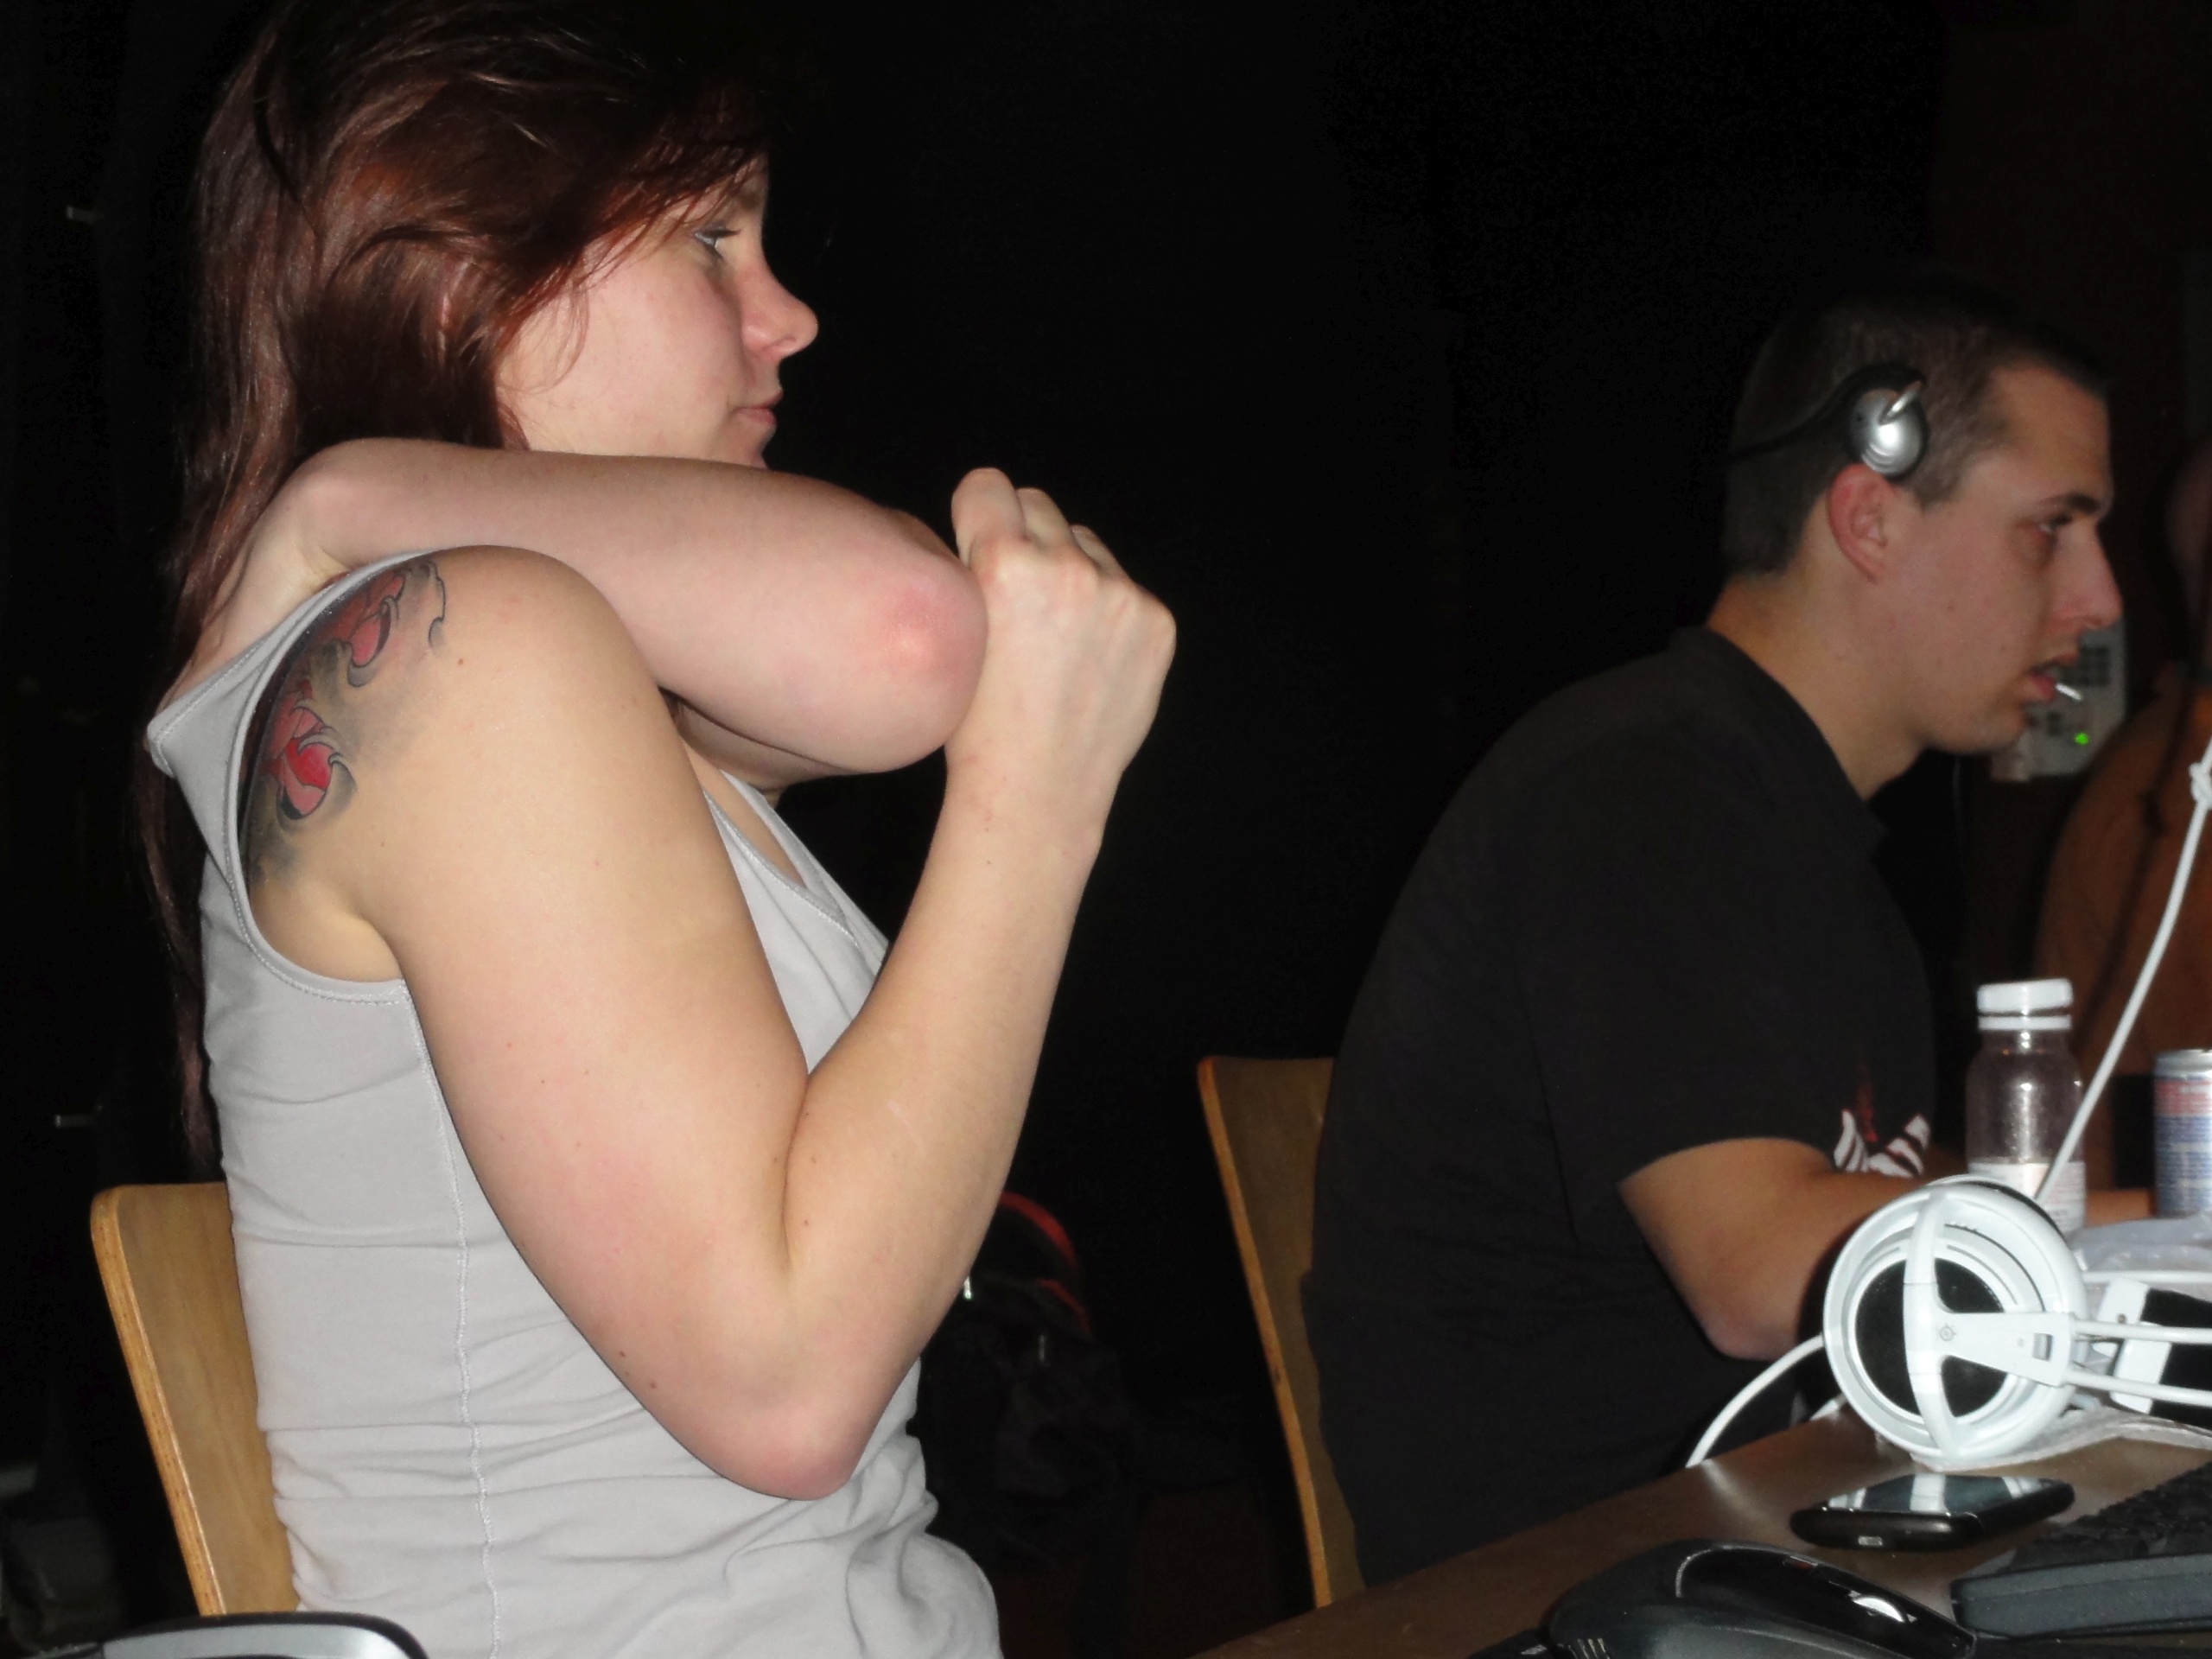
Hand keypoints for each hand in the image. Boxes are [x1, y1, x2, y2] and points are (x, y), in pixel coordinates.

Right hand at [943, 469, 1174, 837]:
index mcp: (1003, 564)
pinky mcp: (1157, 621)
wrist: (1037, 791)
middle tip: (1015, 598)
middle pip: (1038, 502)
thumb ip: (973, 567)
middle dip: (1023, 537)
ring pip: (1084, 540)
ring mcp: (1121, 594)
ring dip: (1068, 567)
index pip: (988, 483)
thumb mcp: (950, 632)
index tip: (976, 548)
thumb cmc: (975, 722)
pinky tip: (1087, 657)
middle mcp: (1067, 568)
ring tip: (1053, 633)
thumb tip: (989, 526)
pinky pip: (1124, 582)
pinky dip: (1107, 608)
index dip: (976, 516)